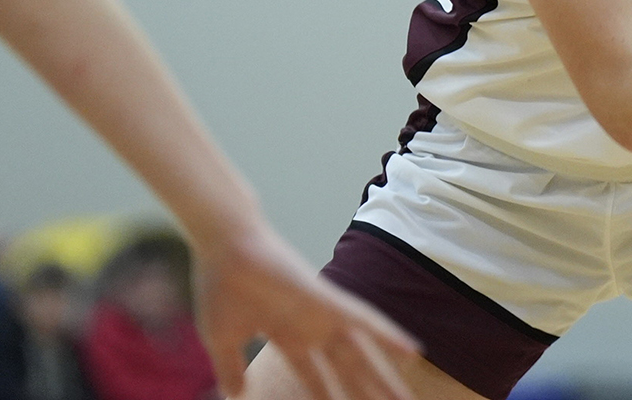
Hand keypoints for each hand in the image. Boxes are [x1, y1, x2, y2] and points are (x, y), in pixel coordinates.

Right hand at [191, 219, 417, 399]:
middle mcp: (311, 327)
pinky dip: (388, 336)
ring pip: (362, 352)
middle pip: (347, 368)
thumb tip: (235, 395)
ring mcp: (321, 313)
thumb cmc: (220, 286)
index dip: (327, 398)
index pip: (315, 376)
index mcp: (288, 337)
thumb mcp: (222, 340)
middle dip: (366, 392)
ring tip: (405, 399)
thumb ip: (230, 368)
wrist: (223, 247)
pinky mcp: (326, 298)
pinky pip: (365, 319)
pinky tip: (411, 351)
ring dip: (384, 376)